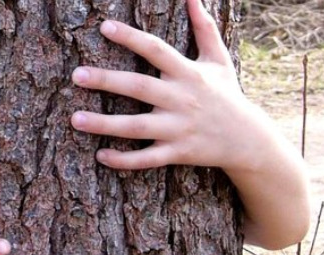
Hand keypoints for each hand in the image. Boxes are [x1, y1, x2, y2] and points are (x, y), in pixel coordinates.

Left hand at [69, 0, 309, 248]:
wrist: (248, 140)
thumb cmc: (226, 96)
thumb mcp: (218, 61)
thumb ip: (205, 29)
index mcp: (188, 73)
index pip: (156, 50)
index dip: (131, 37)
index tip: (104, 27)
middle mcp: (181, 99)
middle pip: (139, 87)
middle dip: (107, 80)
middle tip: (76, 74)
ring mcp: (178, 128)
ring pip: (137, 127)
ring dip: (104, 124)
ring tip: (74, 119)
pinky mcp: (177, 153)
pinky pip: (147, 158)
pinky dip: (124, 160)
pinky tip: (100, 155)